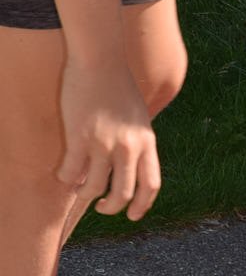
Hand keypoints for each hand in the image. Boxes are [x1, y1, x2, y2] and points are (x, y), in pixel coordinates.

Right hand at [57, 59, 160, 220]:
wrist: (101, 61)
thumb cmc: (119, 86)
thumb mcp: (139, 116)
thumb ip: (137, 141)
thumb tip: (129, 166)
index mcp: (147, 141)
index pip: (151, 184)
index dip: (142, 206)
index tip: (132, 215)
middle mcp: (128, 146)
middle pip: (123, 193)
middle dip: (112, 207)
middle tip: (102, 207)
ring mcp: (104, 143)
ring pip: (94, 187)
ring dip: (85, 193)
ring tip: (80, 187)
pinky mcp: (79, 138)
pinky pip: (71, 172)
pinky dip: (66, 179)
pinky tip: (64, 175)